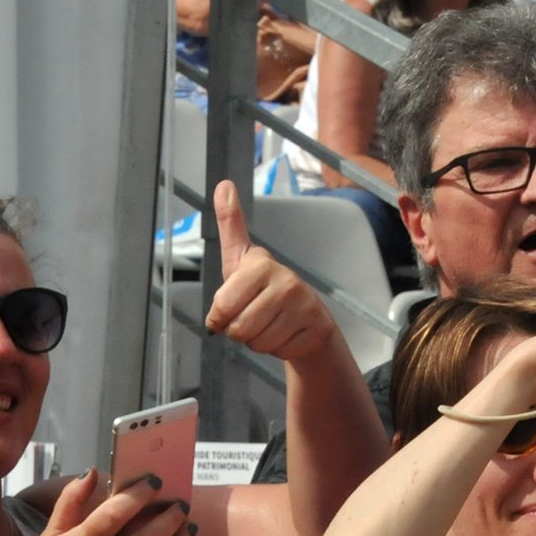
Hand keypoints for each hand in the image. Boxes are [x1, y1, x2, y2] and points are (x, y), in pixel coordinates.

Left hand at [205, 180, 339, 360]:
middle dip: (238, 330)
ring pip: (257, 342)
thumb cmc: (265, 288)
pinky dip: (278, 349)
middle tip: (251, 317)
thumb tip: (223, 184)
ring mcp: (303, 305)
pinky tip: (286, 333)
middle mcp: (285, 281)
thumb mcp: (240, 258)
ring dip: (257, 341)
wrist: (306, 317)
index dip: (219, 315)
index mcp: (259, 264)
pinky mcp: (316, 327)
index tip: (227, 308)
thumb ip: (230, 224)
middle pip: (238, 328)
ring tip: (270, 324)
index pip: (222, 304)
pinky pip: (279, 351)